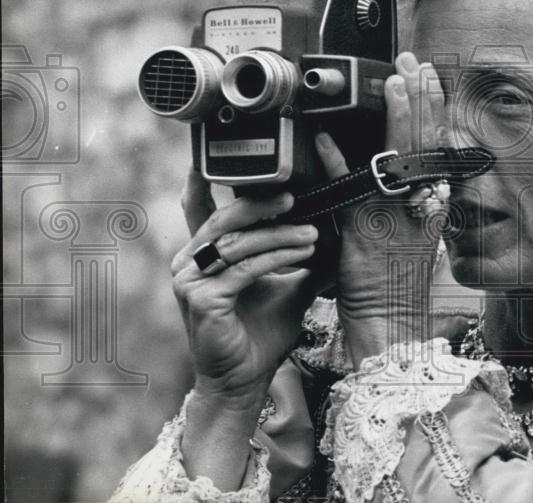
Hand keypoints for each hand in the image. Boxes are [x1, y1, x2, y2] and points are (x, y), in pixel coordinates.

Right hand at [172, 172, 319, 404]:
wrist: (245, 381)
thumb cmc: (260, 334)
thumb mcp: (288, 287)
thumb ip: (303, 259)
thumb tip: (338, 235)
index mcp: (201, 255)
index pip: (200, 211)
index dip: (203, 183)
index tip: (215, 159)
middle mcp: (188, 264)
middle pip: (224, 219)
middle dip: (261, 204)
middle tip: (295, 196)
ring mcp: (190, 282)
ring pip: (237, 242)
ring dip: (279, 235)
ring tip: (314, 234)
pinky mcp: (201, 300)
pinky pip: (244, 269)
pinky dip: (277, 258)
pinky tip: (304, 254)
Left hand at [314, 51, 446, 365]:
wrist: (390, 322)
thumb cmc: (397, 281)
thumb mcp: (414, 232)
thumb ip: (409, 196)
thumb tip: (402, 163)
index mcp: (430, 201)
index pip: (437, 144)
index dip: (434, 108)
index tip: (430, 75)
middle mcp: (418, 205)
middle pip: (425, 142)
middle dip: (420, 99)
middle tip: (413, 64)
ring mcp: (394, 215)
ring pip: (398, 157)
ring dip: (396, 118)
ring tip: (393, 84)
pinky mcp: (365, 231)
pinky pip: (351, 190)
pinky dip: (337, 163)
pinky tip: (328, 138)